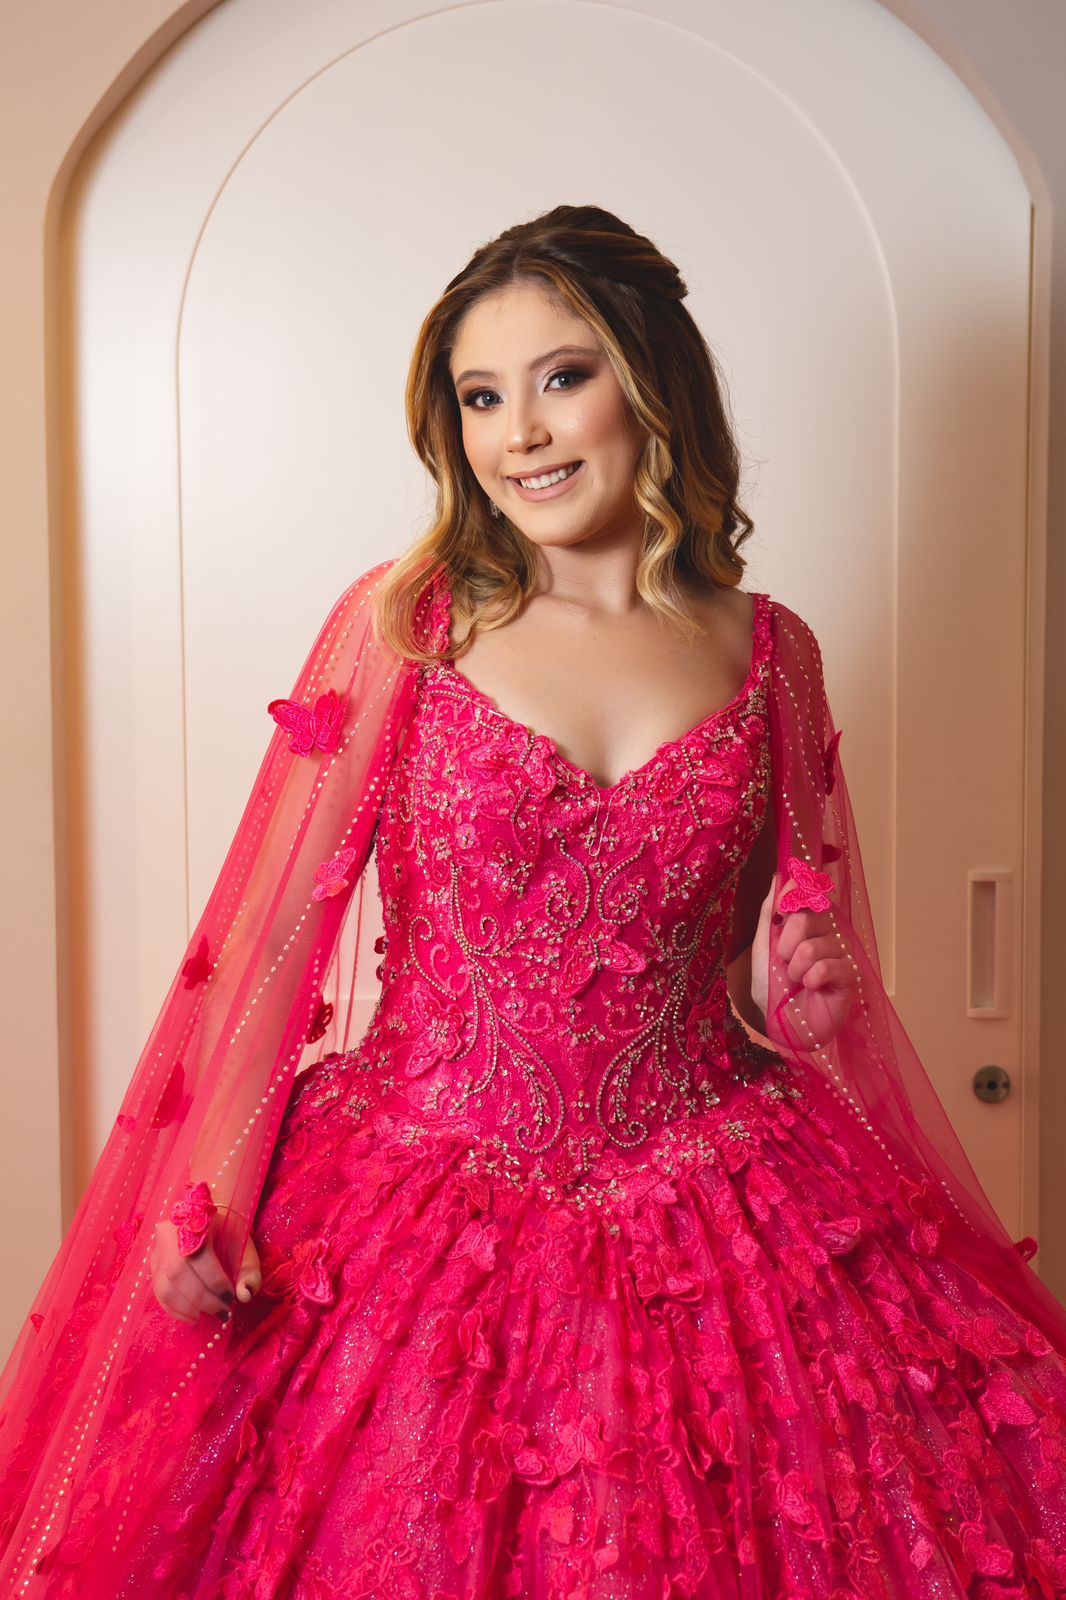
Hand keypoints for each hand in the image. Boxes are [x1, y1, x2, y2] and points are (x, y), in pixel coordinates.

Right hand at [151, 1213, 261, 1325]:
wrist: (210, 1225)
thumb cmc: (228, 1237)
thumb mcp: (244, 1248)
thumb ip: (249, 1271)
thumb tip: (245, 1295)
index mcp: (195, 1221)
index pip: (199, 1255)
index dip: (215, 1281)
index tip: (231, 1299)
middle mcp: (169, 1234)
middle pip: (177, 1273)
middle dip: (201, 1299)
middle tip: (222, 1312)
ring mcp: (157, 1251)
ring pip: (165, 1287)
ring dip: (188, 1308)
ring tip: (208, 1315)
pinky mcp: (153, 1267)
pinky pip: (159, 1294)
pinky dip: (176, 1310)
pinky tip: (194, 1316)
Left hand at [751, 871, 857, 1047]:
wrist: (780, 1021)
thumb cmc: (772, 983)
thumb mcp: (764, 943)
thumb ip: (772, 909)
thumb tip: (781, 875)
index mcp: (809, 918)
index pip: (807, 890)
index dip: (793, 896)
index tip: (782, 913)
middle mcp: (829, 930)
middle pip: (804, 919)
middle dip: (785, 947)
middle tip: (786, 962)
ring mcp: (843, 951)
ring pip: (812, 948)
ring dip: (796, 970)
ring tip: (799, 980)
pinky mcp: (852, 975)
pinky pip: (828, 967)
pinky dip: (812, 980)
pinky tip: (813, 988)